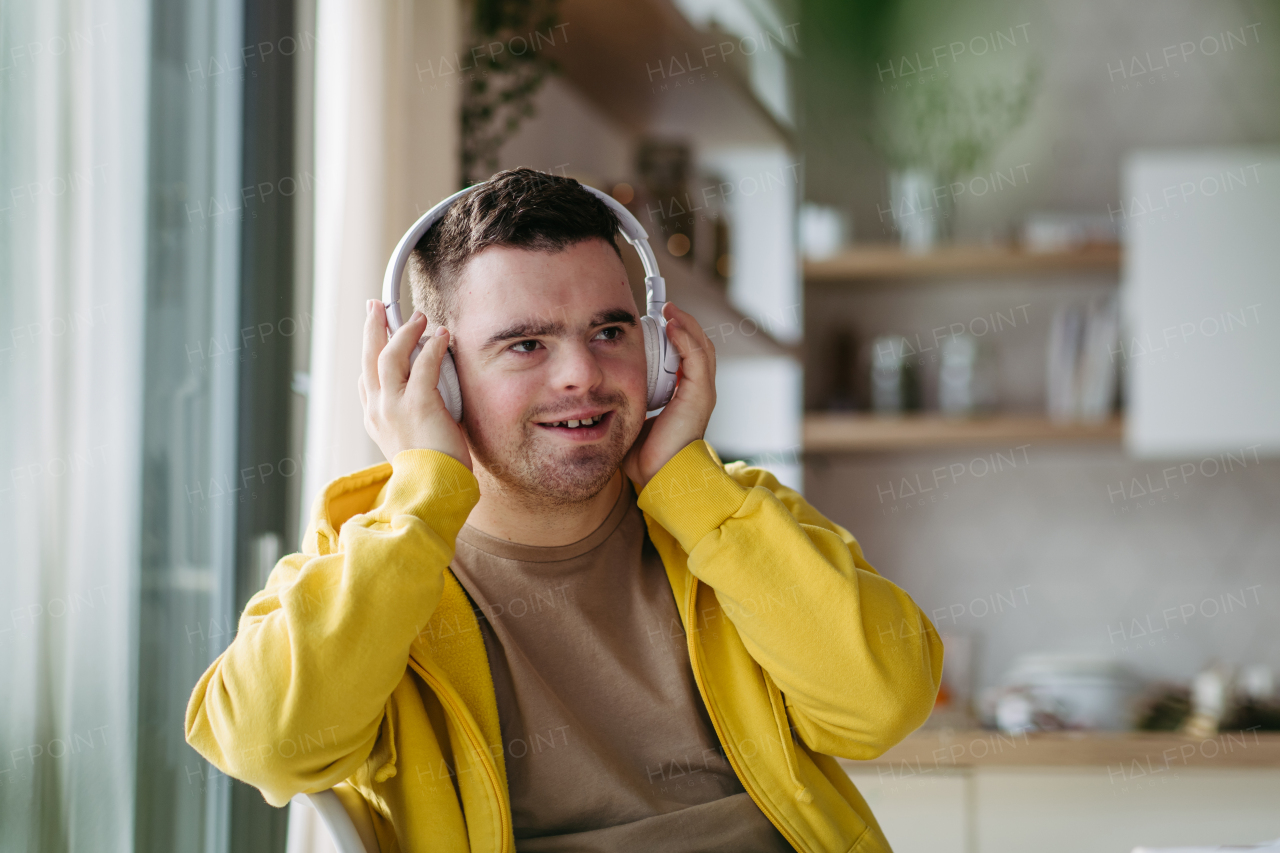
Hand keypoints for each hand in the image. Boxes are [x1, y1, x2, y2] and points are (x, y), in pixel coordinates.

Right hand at [359, 299, 471, 469]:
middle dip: (372, 327)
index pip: (366, 378)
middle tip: (376, 305)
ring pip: (391, 355)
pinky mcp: (419, 405)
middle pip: (370, 357)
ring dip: (405, 331)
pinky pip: (425, 365)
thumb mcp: (413, 437)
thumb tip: (429, 389)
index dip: (369, 350)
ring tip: (420, 317)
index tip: (374, 330)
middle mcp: (378, 409)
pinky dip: (433, 346)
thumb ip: (413, 413)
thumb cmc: (432, 468)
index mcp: (374, 419)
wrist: (435, 489)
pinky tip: (442, 336)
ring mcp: (395, 407)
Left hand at [623, 302, 715, 490]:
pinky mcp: (699, 396)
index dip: (676, 336)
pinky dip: (686, 337)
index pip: (686, 357)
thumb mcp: (630, 417)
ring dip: (686, 324)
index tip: (656, 320)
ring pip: (701, 347)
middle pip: (697, 347)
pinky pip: (696, 358)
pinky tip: (672, 325)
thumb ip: (624, 401)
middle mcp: (697, 393)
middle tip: (664, 308)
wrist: (656, 476)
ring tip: (669, 309)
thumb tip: (598, 390)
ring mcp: (701, 394)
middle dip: (682, 324)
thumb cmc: (643, 454)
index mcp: (684, 397)